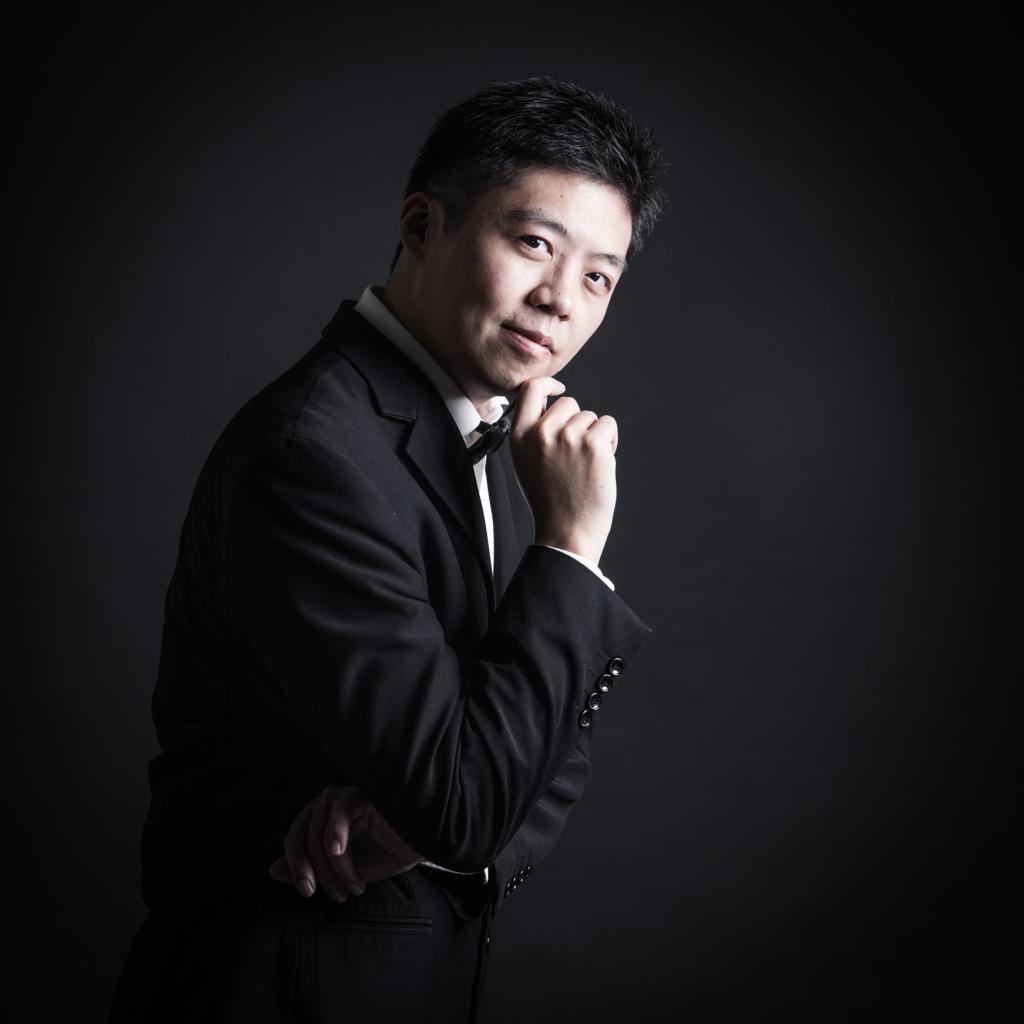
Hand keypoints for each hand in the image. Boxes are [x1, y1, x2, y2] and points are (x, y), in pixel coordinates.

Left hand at [269, 784, 423, 902]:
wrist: (421, 844)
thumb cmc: (385, 852)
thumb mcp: (342, 871)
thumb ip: (310, 869)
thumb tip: (272, 870)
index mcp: (321, 818)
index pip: (294, 837)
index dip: (295, 866)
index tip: (308, 892)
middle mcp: (329, 804)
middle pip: (301, 835)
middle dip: (308, 869)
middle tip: (326, 893)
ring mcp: (345, 796)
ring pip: (320, 832)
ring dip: (335, 867)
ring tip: (355, 884)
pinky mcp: (362, 794)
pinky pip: (340, 813)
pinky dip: (336, 835)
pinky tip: (340, 852)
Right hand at [510, 376, 618, 565]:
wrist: (566, 531)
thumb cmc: (550, 500)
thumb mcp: (526, 463)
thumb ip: (533, 433)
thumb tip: (550, 406)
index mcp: (520, 437)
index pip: (530, 389)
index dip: (548, 384)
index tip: (558, 389)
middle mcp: (541, 433)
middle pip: (569, 403)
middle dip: (577, 421)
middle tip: (574, 452)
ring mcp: (569, 437)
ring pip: (591, 416)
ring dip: (594, 435)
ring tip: (584, 464)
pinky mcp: (594, 445)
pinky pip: (608, 425)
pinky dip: (610, 440)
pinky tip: (599, 464)